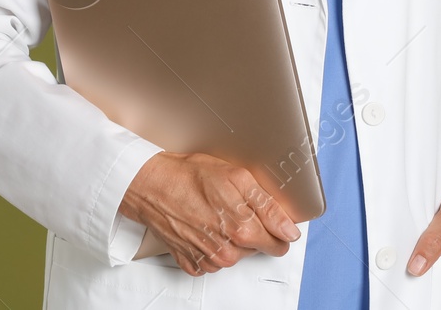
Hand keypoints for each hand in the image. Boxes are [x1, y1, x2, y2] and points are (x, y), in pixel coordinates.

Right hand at [118, 151, 300, 274]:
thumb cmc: (190, 176)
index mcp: (244, 231)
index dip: (276, 227)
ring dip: (230, 237)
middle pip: (257, 248)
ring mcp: (208, 260)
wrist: (151, 185)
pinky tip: (202, 225)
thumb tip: (289, 229)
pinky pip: (212, 260)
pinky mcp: (191, 263)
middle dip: (251, 229)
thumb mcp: (238, 178)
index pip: (280, 243)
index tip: (265, 214)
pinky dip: (210, 245)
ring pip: (235, 255)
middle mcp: (227, 252)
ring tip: (215, 212)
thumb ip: (268, 207)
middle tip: (233, 206)